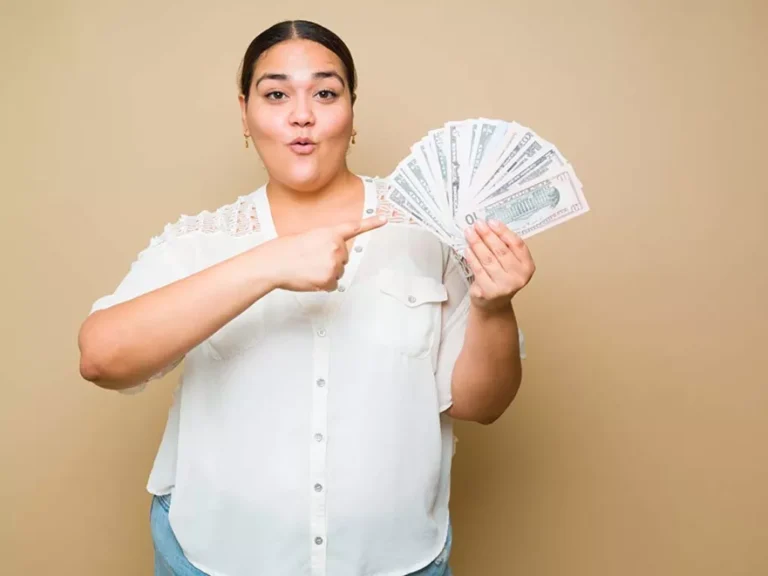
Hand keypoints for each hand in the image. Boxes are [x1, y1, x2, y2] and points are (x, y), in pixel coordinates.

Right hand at [264, 215, 386, 291]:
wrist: (273, 264)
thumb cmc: (285, 250)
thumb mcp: (307, 237)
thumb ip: (325, 242)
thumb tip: (330, 254)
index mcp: (329, 233)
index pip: (354, 227)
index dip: (371, 223)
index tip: (385, 219)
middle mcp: (335, 248)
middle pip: (343, 258)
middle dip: (331, 260)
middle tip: (312, 260)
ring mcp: (333, 264)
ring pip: (338, 272)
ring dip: (326, 273)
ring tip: (308, 269)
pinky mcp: (329, 280)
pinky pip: (333, 285)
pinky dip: (323, 285)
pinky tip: (310, 279)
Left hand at [463, 219, 534, 311]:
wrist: (493, 304)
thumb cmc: (501, 278)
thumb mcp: (510, 263)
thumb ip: (505, 247)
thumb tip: (489, 226)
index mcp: (527, 267)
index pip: (517, 244)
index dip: (503, 231)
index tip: (491, 221)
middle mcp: (518, 277)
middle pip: (501, 250)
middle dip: (487, 235)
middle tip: (477, 224)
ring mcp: (504, 286)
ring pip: (488, 259)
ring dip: (477, 243)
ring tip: (469, 233)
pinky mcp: (488, 292)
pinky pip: (478, 269)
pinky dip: (472, 257)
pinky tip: (467, 248)